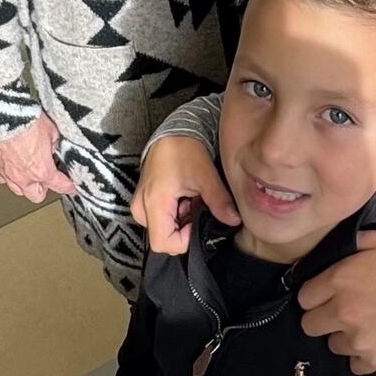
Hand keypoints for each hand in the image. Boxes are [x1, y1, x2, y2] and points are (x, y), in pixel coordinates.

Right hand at [0, 113, 74, 203]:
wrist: (2, 115)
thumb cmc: (25, 121)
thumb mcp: (51, 130)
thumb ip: (54, 144)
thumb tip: (52, 148)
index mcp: (42, 170)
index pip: (59, 186)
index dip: (68, 187)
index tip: (70, 187)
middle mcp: (24, 177)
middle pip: (37, 195)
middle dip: (44, 188)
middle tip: (47, 178)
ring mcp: (7, 174)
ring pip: (18, 190)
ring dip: (26, 184)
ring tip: (29, 173)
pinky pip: (2, 179)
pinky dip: (8, 176)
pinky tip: (12, 166)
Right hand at [131, 135, 238, 254]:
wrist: (173, 132)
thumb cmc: (185, 150)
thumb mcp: (205, 175)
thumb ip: (219, 201)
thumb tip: (234, 221)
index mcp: (153, 202)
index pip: (163, 243)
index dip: (185, 240)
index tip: (200, 220)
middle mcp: (141, 208)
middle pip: (163, 239)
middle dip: (185, 229)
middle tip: (199, 206)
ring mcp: (141, 205)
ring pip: (163, 230)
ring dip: (181, 222)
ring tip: (193, 199)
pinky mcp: (145, 201)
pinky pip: (160, 220)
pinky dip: (176, 214)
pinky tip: (186, 198)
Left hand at [297, 232, 375, 373]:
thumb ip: (353, 242)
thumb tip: (338, 245)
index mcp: (339, 281)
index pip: (303, 298)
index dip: (314, 295)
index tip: (327, 294)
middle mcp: (341, 312)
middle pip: (309, 325)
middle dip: (321, 318)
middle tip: (340, 311)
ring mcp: (357, 339)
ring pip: (332, 345)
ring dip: (342, 337)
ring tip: (363, 325)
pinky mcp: (374, 358)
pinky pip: (355, 365)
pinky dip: (362, 357)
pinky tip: (375, 341)